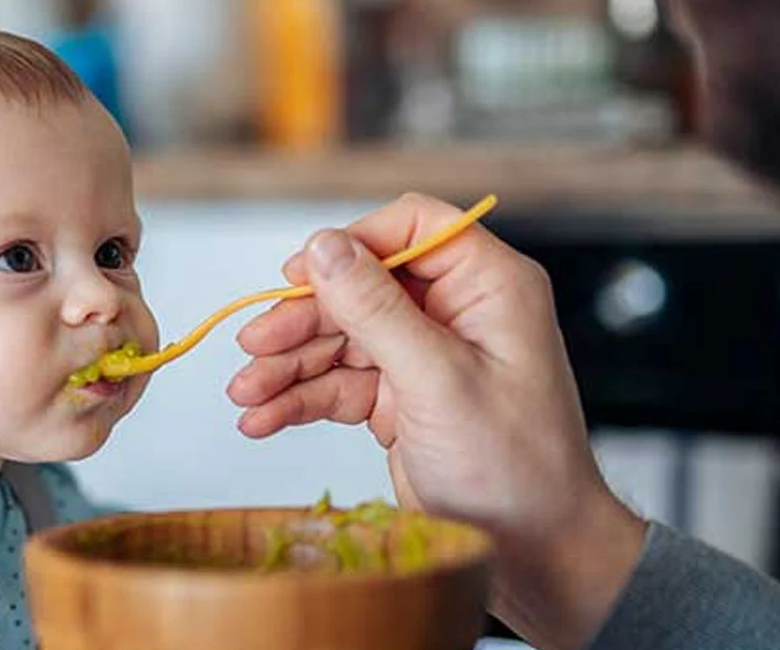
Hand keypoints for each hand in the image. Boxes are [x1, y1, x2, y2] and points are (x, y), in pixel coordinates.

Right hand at [228, 193, 644, 649]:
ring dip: (289, 364)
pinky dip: (300, 398)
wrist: (533, 553)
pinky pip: (340, 382)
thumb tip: (325, 246)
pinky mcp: (401, 397)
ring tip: (246, 394)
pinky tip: (264, 418)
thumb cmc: (514, 468)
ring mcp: (425, 355)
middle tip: (254, 344)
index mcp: (488, 287)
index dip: (353, 242)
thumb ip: (377, 310)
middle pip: (361, 285)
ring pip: (341, 336)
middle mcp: (455, 312)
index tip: (301, 273)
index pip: (413, 226)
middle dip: (303, 318)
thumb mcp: (438, 381)